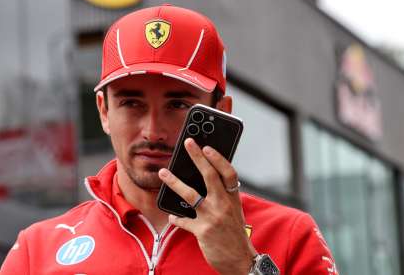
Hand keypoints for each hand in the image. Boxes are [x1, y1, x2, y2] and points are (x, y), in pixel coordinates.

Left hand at [158, 138, 255, 274]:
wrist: (240, 260)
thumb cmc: (234, 234)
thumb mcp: (234, 211)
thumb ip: (222, 196)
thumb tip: (205, 179)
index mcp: (233, 198)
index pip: (228, 172)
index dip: (218, 158)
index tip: (207, 147)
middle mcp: (224, 204)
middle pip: (209, 176)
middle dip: (197, 157)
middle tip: (188, 143)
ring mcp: (213, 217)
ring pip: (190, 194)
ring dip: (174, 182)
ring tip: (163, 172)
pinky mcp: (203, 231)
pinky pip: (183, 220)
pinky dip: (176, 217)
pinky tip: (172, 216)